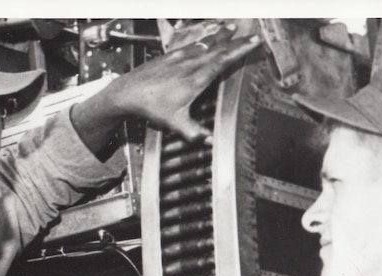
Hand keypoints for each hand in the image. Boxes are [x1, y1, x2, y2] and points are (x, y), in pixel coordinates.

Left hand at [107, 24, 261, 139]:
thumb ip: (195, 133)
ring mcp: (179, 57)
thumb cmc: (151, 107)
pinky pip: (193, 44)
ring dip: (221, 36)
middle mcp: (189, 64)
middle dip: (236, 41)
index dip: (240, 51)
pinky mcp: (170, 55)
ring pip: (205, 43)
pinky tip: (207, 38)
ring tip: (232, 28)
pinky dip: (204, 39)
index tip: (253, 43)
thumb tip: (212, 141)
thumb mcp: (175, 124)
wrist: (128, 92)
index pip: (222, 60)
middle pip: (218, 48)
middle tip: (251, 35)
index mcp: (195, 78)